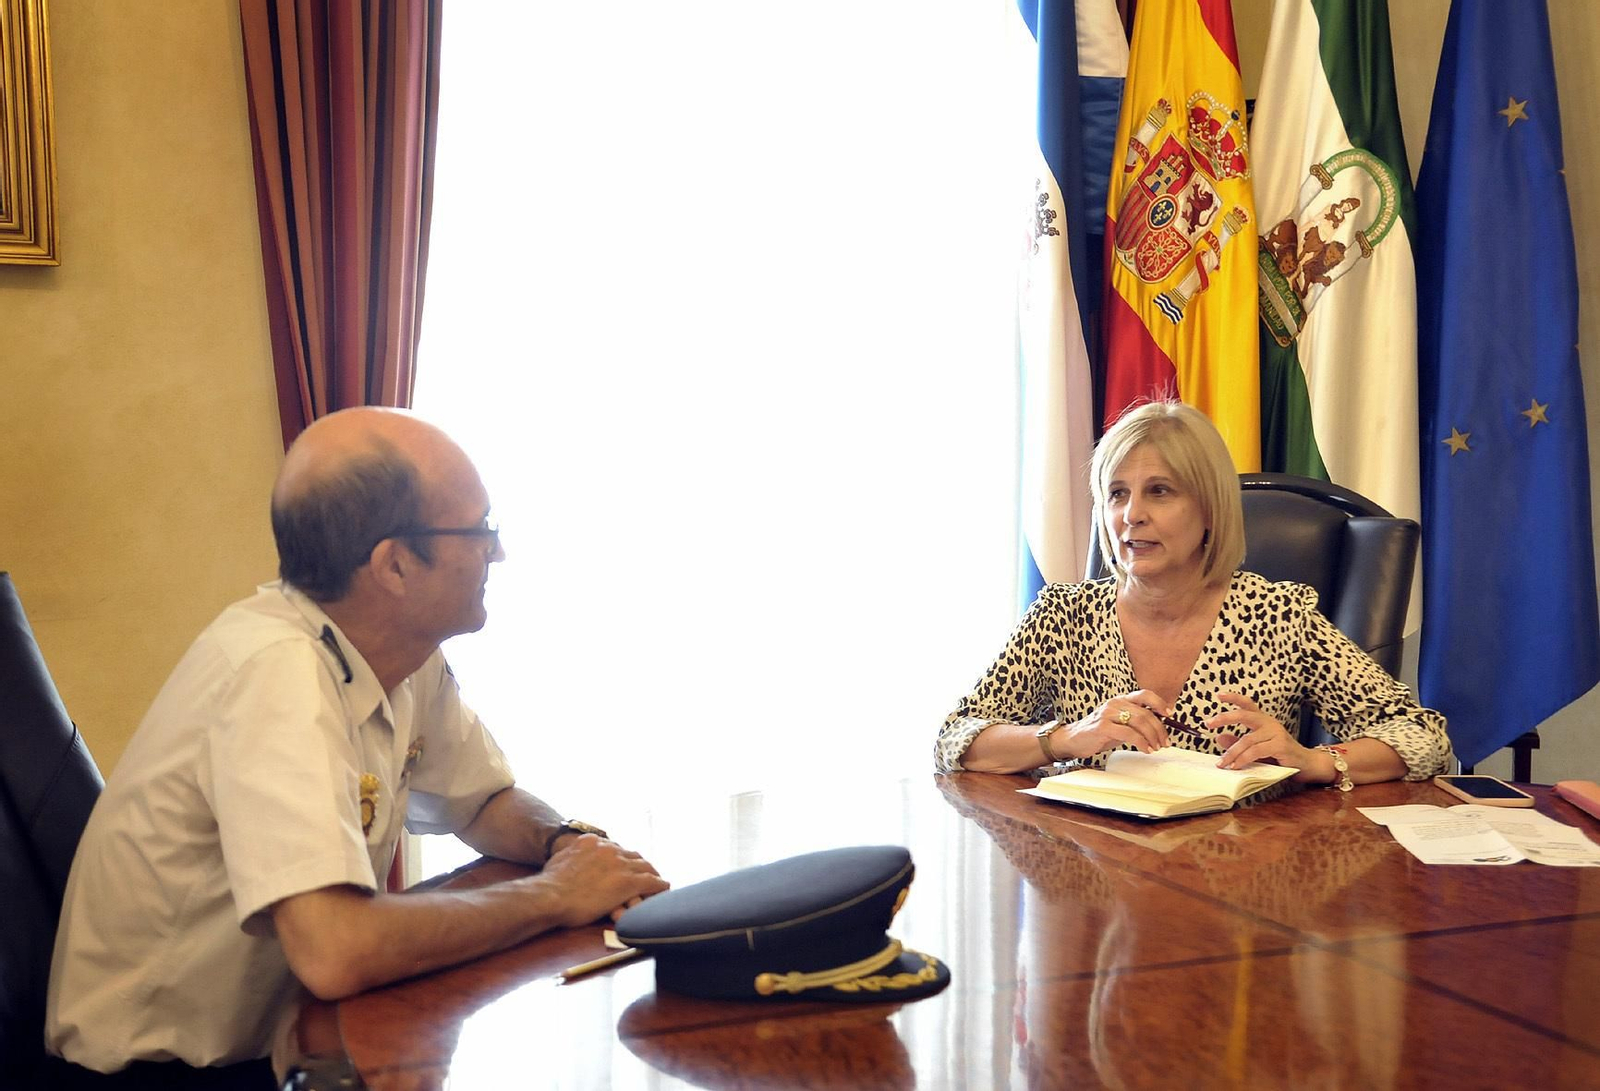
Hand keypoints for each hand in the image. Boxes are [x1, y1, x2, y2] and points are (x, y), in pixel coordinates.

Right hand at [539, 834, 668, 926]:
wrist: (550, 895)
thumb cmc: (548, 884)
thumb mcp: (558, 860)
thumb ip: (569, 857)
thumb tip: (566, 860)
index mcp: (591, 842)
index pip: (615, 848)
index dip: (621, 859)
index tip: (624, 867)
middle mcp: (609, 849)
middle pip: (632, 855)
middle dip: (638, 866)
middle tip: (644, 874)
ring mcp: (620, 865)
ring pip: (645, 867)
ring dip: (651, 875)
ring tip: (656, 882)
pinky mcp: (628, 882)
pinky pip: (652, 882)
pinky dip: (659, 886)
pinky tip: (663, 889)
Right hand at [1055, 690, 1171, 758]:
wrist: (1072, 739)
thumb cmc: (1097, 733)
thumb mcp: (1119, 724)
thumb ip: (1136, 722)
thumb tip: (1159, 726)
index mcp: (1120, 700)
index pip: (1144, 694)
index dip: (1160, 703)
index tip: (1169, 715)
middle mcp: (1115, 703)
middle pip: (1146, 713)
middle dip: (1159, 729)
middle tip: (1165, 742)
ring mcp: (1108, 714)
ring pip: (1140, 722)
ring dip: (1152, 737)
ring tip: (1156, 747)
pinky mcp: (1103, 727)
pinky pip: (1129, 734)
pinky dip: (1141, 742)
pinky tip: (1145, 749)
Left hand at [1207, 692, 1314, 770]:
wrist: (1305, 764)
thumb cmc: (1280, 755)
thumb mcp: (1256, 748)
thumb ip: (1239, 742)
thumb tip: (1219, 737)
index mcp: (1263, 721)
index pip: (1248, 704)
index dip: (1234, 698)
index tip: (1219, 695)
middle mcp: (1269, 723)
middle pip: (1244, 715)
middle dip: (1225, 717)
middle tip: (1209, 722)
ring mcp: (1276, 733)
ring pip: (1247, 740)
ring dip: (1231, 753)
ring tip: (1221, 763)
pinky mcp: (1280, 745)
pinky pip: (1256, 751)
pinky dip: (1243, 759)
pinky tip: (1235, 765)